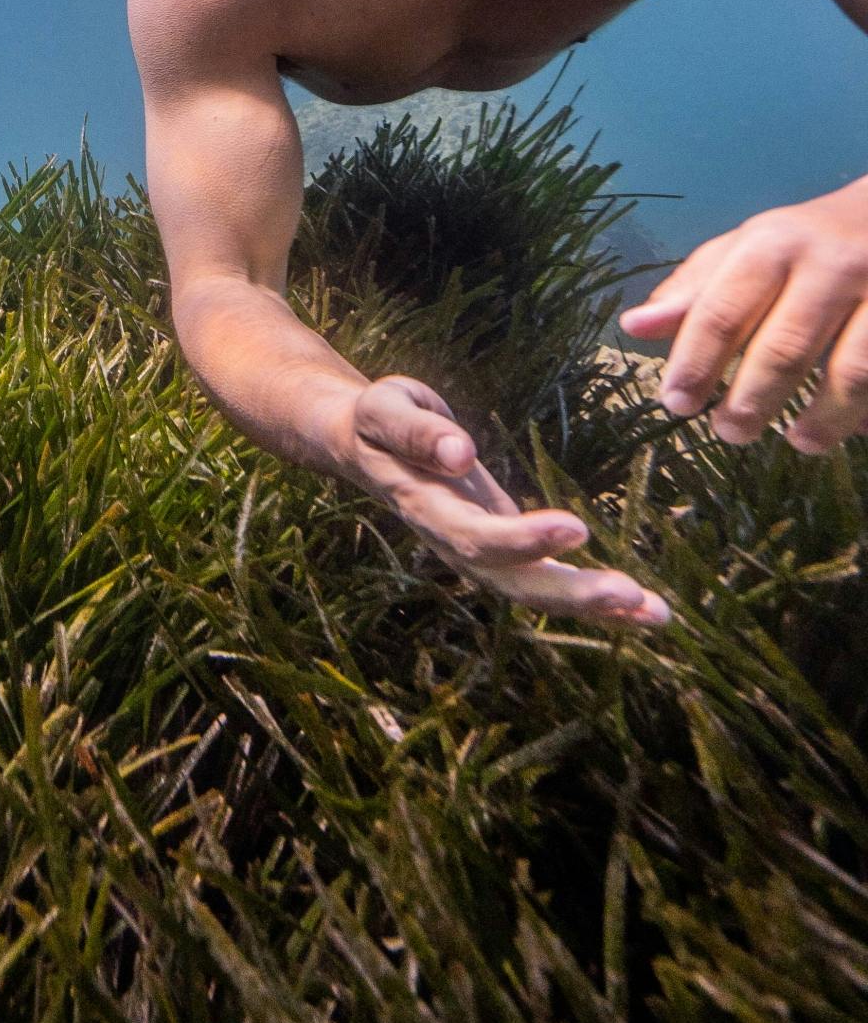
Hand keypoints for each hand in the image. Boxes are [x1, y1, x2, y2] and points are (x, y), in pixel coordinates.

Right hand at [348, 375, 671, 628]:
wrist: (367, 446)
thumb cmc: (379, 419)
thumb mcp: (386, 408)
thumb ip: (416, 431)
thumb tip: (461, 452)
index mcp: (427, 508)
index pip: (476, 535)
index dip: (523, 538)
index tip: (576, 526)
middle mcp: (456, 543)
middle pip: (514, 581)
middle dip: (572, 592)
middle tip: (631, 594)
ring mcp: (482, 553)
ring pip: (537, 590)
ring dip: (594, 606)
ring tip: (655, 614)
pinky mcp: (506, 549)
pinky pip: (550, 579)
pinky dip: (595, 597)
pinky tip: (642, 608)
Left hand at [619, 187, 867, 453]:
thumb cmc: (801, 243)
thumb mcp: (744, 251)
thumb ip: (693, 292)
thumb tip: (634, 327)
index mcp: (771, 245)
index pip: (723, 310)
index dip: (695, 363)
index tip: (675, 405)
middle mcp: (828, 265)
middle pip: (785, 347)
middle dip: (752, 400)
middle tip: (729, 433)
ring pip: (852, 370)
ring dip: (823, 417)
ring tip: (800, 443)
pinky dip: (866, 411)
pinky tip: (852, 429)